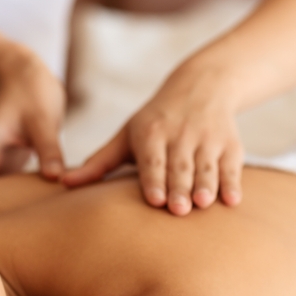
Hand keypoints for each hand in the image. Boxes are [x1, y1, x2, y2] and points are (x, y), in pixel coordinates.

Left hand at [63, 66, 243, 215]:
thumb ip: (99, 162)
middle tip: (177, 211)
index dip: (154, 178)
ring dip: (206, 186)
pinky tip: (232, 201)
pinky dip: (233, 182)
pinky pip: (232, 165)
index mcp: (151, 132)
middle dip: (179, 187)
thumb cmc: (155, 120)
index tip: (154, 199)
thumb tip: (62, 182)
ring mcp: (208, 139)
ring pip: (207, 166)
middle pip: (180, 165)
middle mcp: (180, 134)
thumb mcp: (126, 135)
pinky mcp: (231, 144)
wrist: (204, 85)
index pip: (152, 159)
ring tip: (202, 206)